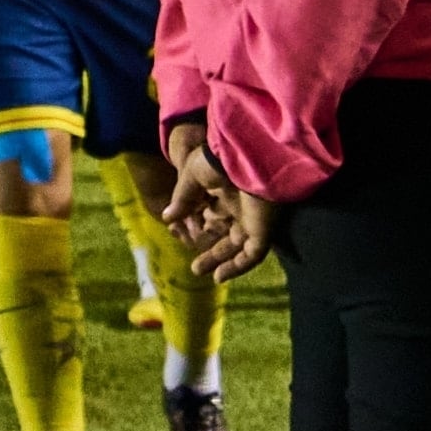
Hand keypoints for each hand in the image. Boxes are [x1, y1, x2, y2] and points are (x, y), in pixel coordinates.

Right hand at [158, 127, 275, 281]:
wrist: (248, 154)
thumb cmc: (218, 158)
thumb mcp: (191, 175)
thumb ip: (181, 198)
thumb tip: (166, 218)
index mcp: (224, 191)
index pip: (212, 215)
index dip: (197, 226)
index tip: (180, 234)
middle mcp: (240, 206)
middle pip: (225, 234)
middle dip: (210, 251)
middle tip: (194, 266)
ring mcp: (252, 219)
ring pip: (237, 247)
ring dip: (220, 260)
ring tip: (199, 272)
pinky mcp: (263, 230)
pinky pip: (252, 255)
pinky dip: (237, 267)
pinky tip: (220, 276)